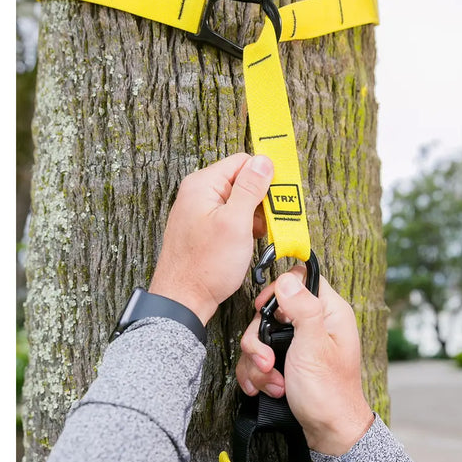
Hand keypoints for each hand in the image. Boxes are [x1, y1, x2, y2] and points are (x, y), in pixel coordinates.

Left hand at [149, 153, 273, 324]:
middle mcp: (198, 193)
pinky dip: (244, 227)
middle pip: (242, 181)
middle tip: (269, 222)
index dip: (264, 177)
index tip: (278, 196)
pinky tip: (246, 242)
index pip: (243, 162)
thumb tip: (263, 161)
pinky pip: (231, 217)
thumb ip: (250, 188)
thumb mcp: (235, 222)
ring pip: (239, 200)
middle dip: (260, 200)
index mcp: (202, 184)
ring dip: (254, 216)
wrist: (183, 300)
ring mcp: (200, 211)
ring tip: (255, 236)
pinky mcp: (204, 227)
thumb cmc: (205, 266)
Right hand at [236, 267, 374, 455]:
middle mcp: (315, 323)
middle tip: (269, 360)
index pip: (300, 279)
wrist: (327, 432)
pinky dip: (259, 374)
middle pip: (271, 311)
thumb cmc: (329, 392)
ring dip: (260, 362)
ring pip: (261, 337)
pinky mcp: (287, 360)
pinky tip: (268, 387)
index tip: (266, 310)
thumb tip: (287, 278)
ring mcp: (299, 343)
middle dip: (261, 340)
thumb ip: (302, 308)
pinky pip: (260, 357)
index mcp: (329, 311)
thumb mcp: (314, 346)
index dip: (278, 291)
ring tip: (273, 381)